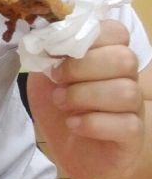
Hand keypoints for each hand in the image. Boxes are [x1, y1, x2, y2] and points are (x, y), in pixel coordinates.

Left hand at [28, 19, 146, 178]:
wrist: (67, 147)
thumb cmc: (59, 102)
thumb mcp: (44, 72)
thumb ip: (48, 53)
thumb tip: (46, 36)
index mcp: (106, 53)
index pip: (116, 31)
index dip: (88, 37)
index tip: (58, 51)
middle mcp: (127, 76)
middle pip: (124, 58)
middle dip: (82, 67)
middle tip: (57, 79)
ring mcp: (134, 107)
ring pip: (126, 91)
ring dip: (84, 95)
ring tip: (61, 102)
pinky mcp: (133, 136)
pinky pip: (126, 124)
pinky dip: (92, 123)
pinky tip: (73, 124)